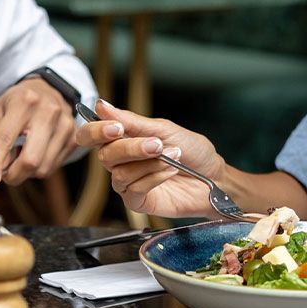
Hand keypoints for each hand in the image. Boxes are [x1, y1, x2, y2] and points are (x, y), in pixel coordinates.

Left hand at [0, 76, 72, 185]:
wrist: (49, 90)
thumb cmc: (18, 102)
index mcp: (24, 101)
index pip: (6, 137)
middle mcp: (48, 112)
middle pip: (30, 159)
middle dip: (14, 175)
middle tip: (4, 176)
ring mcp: (65, 125)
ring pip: (42, 168)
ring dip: (27, 172)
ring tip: (20, 157)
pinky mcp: (74, 137)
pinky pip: (53, 167)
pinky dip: (40, 167)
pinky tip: (35, 153)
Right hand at [73, 101, 227, 218]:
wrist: (214, 176)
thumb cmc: (191, 151)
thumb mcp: (164, 130)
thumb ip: (132, 121)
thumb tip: (102, 106)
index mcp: (122, 140)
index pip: (92, 135)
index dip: (96, 131)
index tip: (116, 128)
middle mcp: (121, 162)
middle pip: (104, 155)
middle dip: (130, 148)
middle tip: (155, 143)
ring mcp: (128, 183)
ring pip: (120, 173)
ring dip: (149, 163)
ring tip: (173, 156)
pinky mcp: (138, 202)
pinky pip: (134, 189)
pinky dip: (154, 177)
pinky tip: (170, 170)